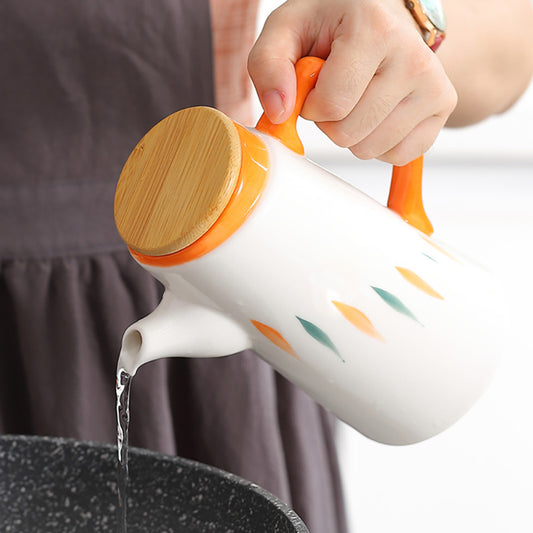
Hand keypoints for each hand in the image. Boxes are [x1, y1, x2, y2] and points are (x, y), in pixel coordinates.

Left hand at [248, 0, 456, 164]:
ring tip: (357, 96)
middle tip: (337, 89)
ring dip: (352, 133)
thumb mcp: (288, 29)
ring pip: (370, 149)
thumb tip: (278, 113)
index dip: (310, 105)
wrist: (384, 16)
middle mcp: (414, 56)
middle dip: (330, 121)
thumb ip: (268, 65)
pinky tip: (377, 110)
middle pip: (349, 133)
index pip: (331, 105)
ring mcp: (434, 84)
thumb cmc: (333, 24)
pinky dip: (378, 142)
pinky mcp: (443, 107)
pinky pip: (397, 155)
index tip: (314, 83)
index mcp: (375, 28)